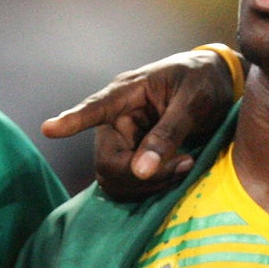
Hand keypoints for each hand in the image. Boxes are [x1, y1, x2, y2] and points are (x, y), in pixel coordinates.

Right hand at [40, 48, 238, 198]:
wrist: (219, 84)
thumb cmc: (202, 81)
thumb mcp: (191, 101)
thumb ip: (168, 133)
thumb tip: (141, 169)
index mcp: (126, 93)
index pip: (94, 108)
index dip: (72, 120)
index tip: (49, 129)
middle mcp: (118, 119)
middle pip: (108, 161)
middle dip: (141, 175)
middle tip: (184, 164)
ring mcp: (124, 141)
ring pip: (117, 179)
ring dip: (150, 183)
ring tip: (186, 164)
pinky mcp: (135, 158)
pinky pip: (132, 184)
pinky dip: (154, 186)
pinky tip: (178, 171)